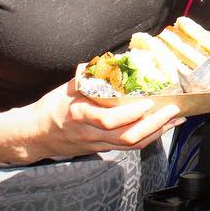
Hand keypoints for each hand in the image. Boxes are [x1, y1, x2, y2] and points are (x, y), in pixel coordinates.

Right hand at [17, 78, 183, 162]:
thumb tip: (106, 61)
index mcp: (80, 115)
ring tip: (175, 119)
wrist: (35, 135)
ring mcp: (97, 144)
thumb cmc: (51, 108)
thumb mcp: (66, 89)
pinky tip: (161, 128)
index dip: (131, 114)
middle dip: (154, 125)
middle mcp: (91, 133)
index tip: (148, 103)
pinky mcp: (102, 149)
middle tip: (173, 110)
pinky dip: (148, 137)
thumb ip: (86, 76)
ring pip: (131, 144)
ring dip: (157, 132)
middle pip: (127, 136)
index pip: (109, 120)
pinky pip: (128, 147)